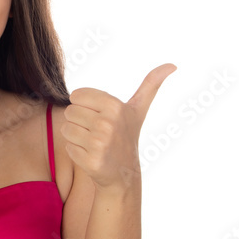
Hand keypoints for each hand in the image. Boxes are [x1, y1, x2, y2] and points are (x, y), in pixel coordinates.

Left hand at [60, 63, 176, 188]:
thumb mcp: (138, 109)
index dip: (84, 106)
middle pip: (69, 112)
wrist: (124, 174)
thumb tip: (172, 64)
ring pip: (66, 129)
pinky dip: (76, 151)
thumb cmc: (127, 135)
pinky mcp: (91, 161)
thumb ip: (151, 84)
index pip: (76, 96)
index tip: (98, 115)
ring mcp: (99, 144)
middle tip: (96, 131)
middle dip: (79, 121)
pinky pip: (68, 147)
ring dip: (75, 136)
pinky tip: (91, 154)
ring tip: (92, 142)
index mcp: (115, 106)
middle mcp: (107, 124)